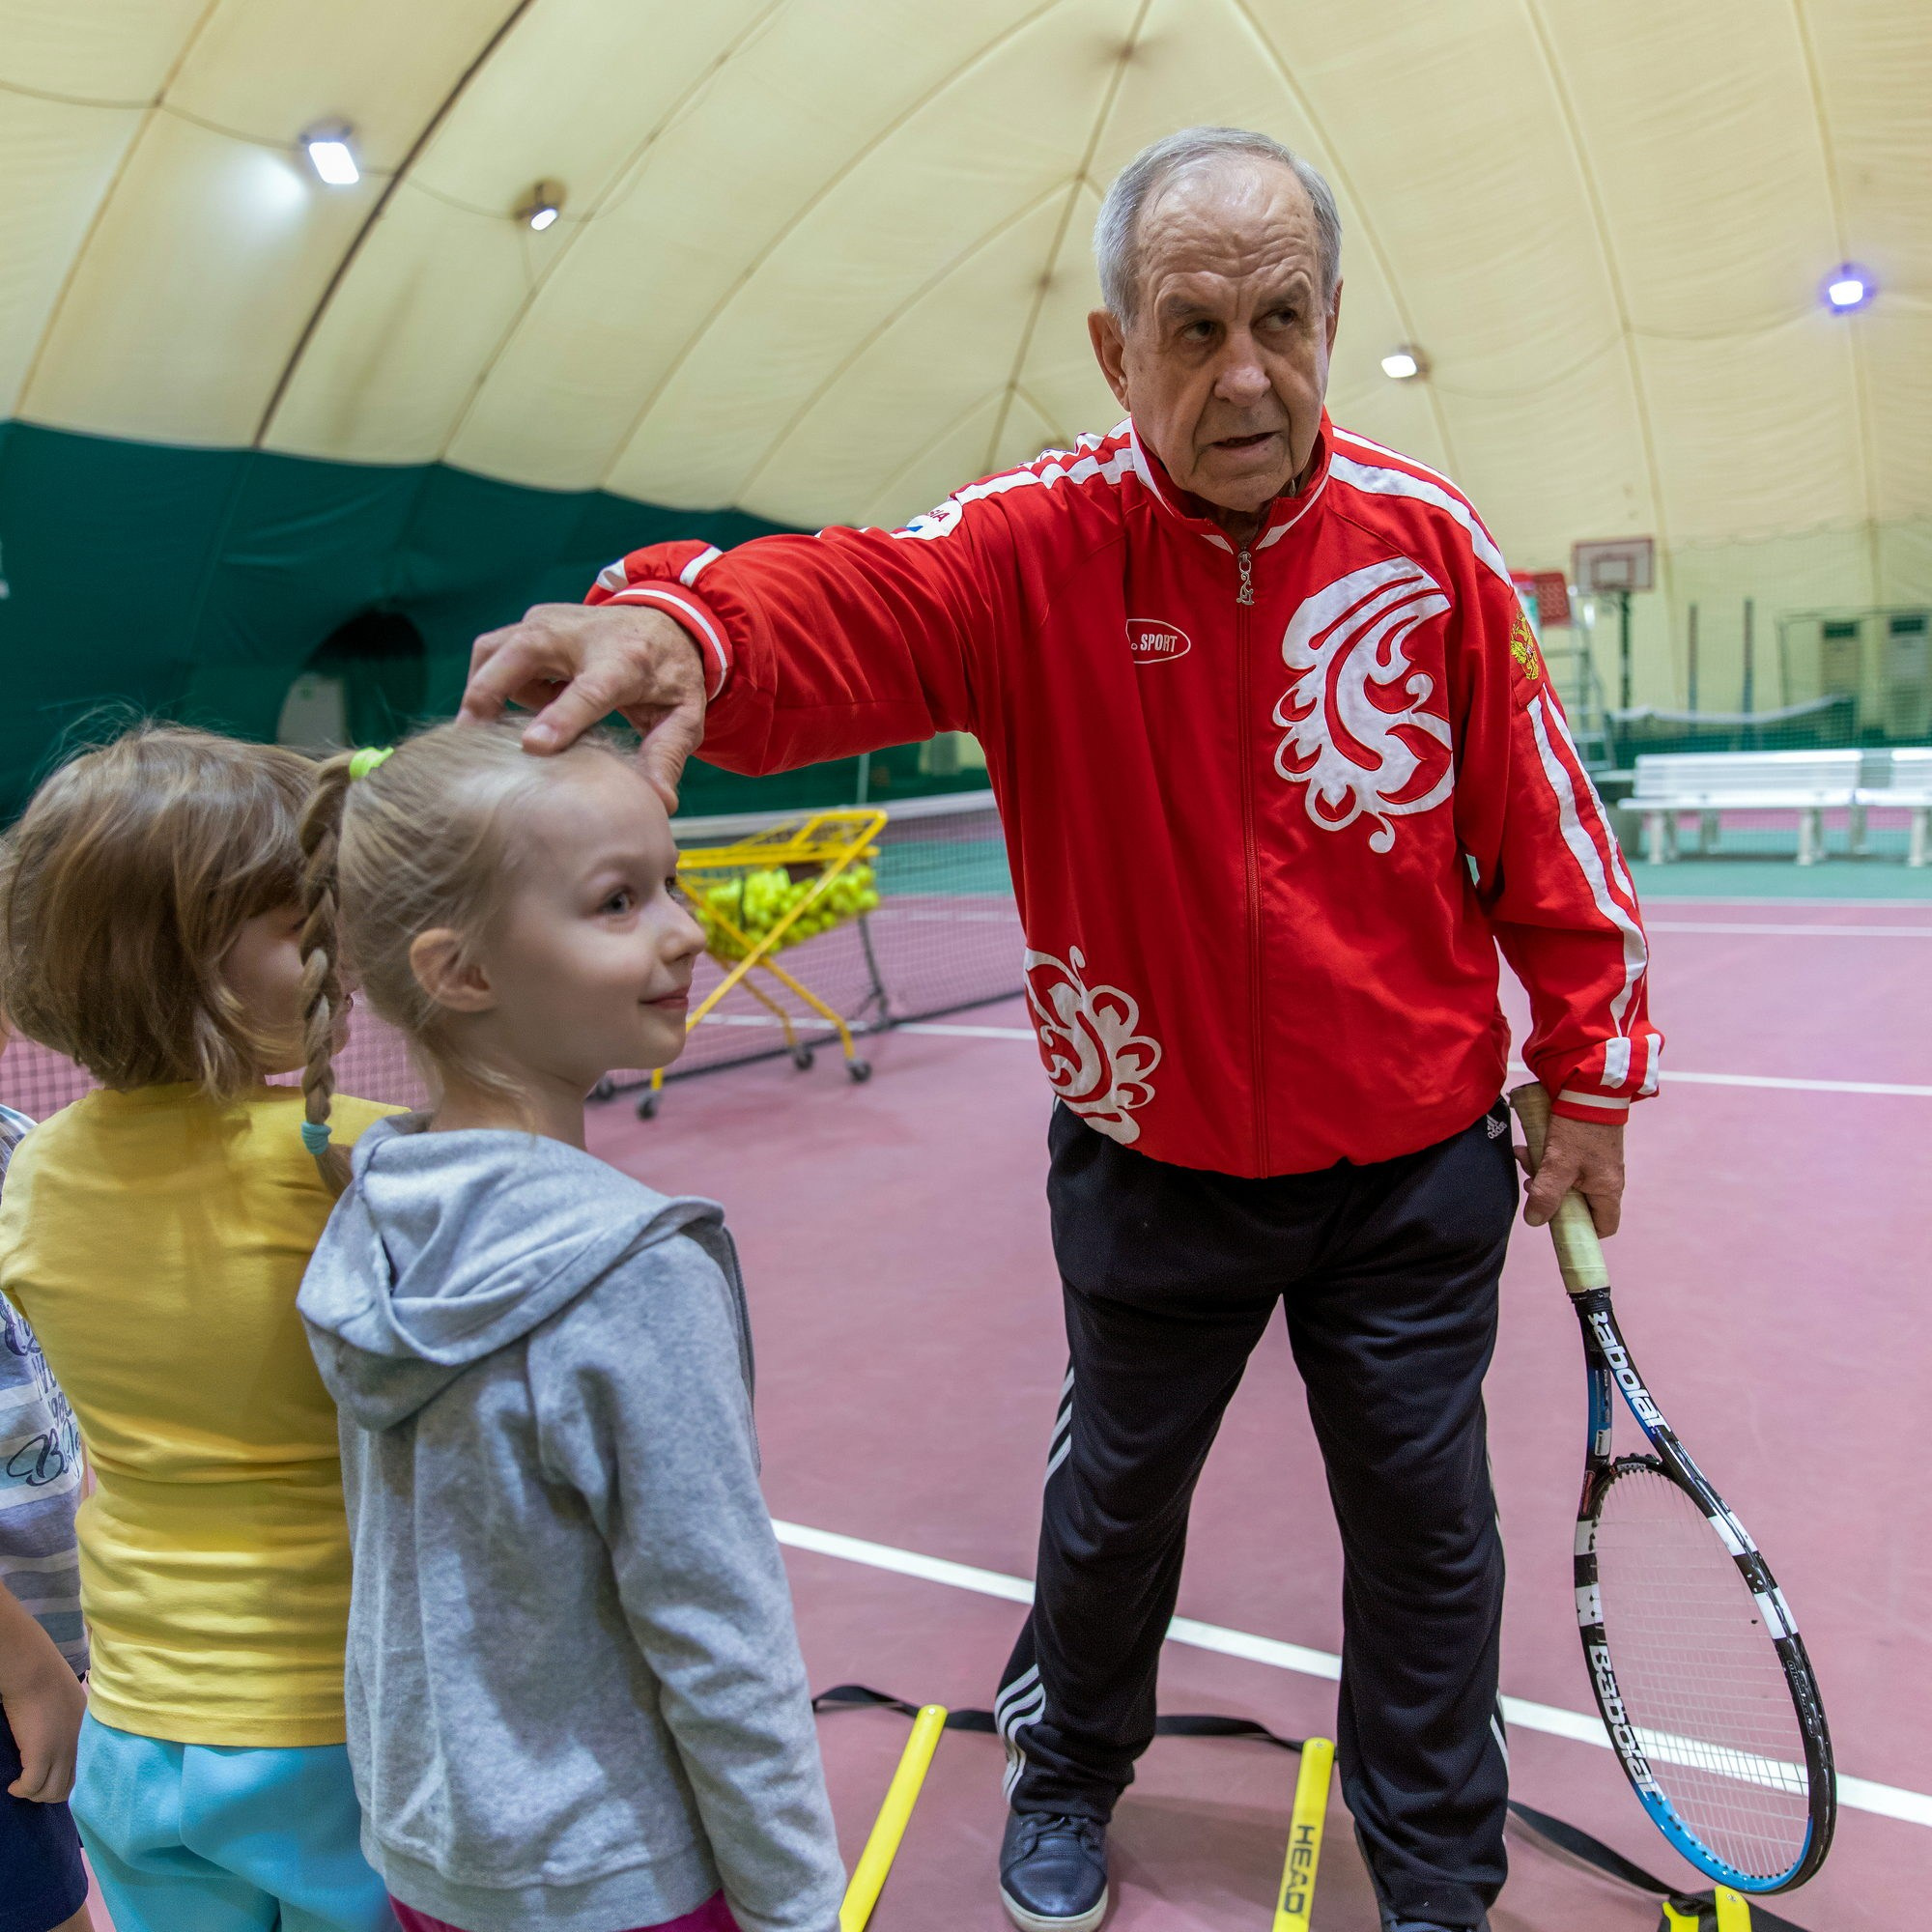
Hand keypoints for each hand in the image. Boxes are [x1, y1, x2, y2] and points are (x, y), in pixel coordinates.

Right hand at [0, 1600, 84, 1802]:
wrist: (35, 1673)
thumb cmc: (49, 1683)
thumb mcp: (75, 1706)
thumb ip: (74, 1726)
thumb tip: (62, 1742)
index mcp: (89, 1735)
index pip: (88, 1771)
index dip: (69, 1782)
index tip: (53, 1782)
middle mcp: (80, 1745)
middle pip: (70, 1788)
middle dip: (50, 1794)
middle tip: (33, 1786)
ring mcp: (62, 1751)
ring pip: (52, 1792)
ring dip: (35, 1795)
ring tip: (23, 1786)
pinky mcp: (41, 1754)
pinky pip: (32, 1786)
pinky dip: (21, 1791)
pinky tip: (13, 1785)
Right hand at [460, 603, 708, 809]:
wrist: (666, 623)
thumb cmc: (670, 676)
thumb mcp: (683, 716)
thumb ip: (667, 756)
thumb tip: (659, 802)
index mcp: (626, 661)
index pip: (588, 691)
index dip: (559, 718)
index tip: (531, 746)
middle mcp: (582, 634)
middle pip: (521, 654)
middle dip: (486, 693)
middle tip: (471, 741)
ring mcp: (551, 621)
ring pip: (494, 647)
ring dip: (483, 687)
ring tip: (490, 728)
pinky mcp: (532, 621)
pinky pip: (495, 651)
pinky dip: (492, 679)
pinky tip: (513, 708)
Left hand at [1516, 1113, 1625, 1237]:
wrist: (1588, 1088)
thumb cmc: (1578, 1128)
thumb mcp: (1558, 1165)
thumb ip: (1546, 1195)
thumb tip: (1535, 1221)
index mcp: (1608, 1189)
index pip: (1604, 1225)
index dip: (1583, 1231)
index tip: (1558, 1224)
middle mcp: (1607, 1178)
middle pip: (1578, 1202)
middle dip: (1550, 1195)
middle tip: (1531, 1182)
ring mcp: (1597, 1161)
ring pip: (1566, 1180)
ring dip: (1542, 1173)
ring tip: (1525, 1157)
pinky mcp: (1586, 1145)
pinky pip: (1564, 1161)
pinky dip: (1546, 1157)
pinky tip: (1527, 1147)